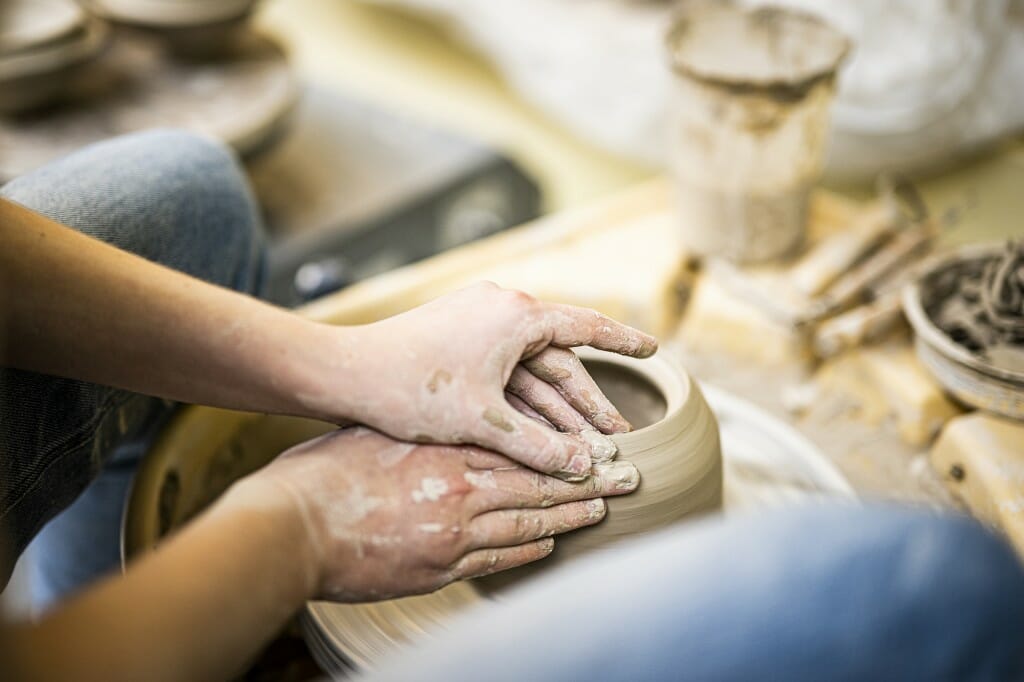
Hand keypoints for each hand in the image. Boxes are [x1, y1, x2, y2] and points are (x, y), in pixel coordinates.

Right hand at [249, 427, 639, 601]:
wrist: (295, 526)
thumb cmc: (329, 470)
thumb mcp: (383, 434)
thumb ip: (427, 428)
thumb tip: (457, 418)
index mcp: (450, 451)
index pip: (525, 450)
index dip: (568, 450)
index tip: (600, 446)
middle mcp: (461, 491)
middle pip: (541, 487)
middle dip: (590, 484)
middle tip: (629, 479)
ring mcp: (454, 534)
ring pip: (528, 525)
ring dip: (570, 518)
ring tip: (603, 511)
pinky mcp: (439, 568)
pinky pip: (498, 561)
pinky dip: (529, 551)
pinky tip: (551, 544)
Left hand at [304, 283, 657, 479]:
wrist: (344, 373)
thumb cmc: (411, 388)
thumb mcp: (482, 423)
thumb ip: (539, 447)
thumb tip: (584, 469)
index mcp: (515, 315)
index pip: (586, 327)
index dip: (623, 342)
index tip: (653, 349)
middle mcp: (501, 310)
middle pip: (559, 360)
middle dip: (588, 403)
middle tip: (618, 436)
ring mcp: (478, 324)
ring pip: (531, 371)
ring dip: (556, 408)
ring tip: (586, 443)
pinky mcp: (459, 340)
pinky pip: (505, 372)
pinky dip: (524, 402)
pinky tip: (541, 433)